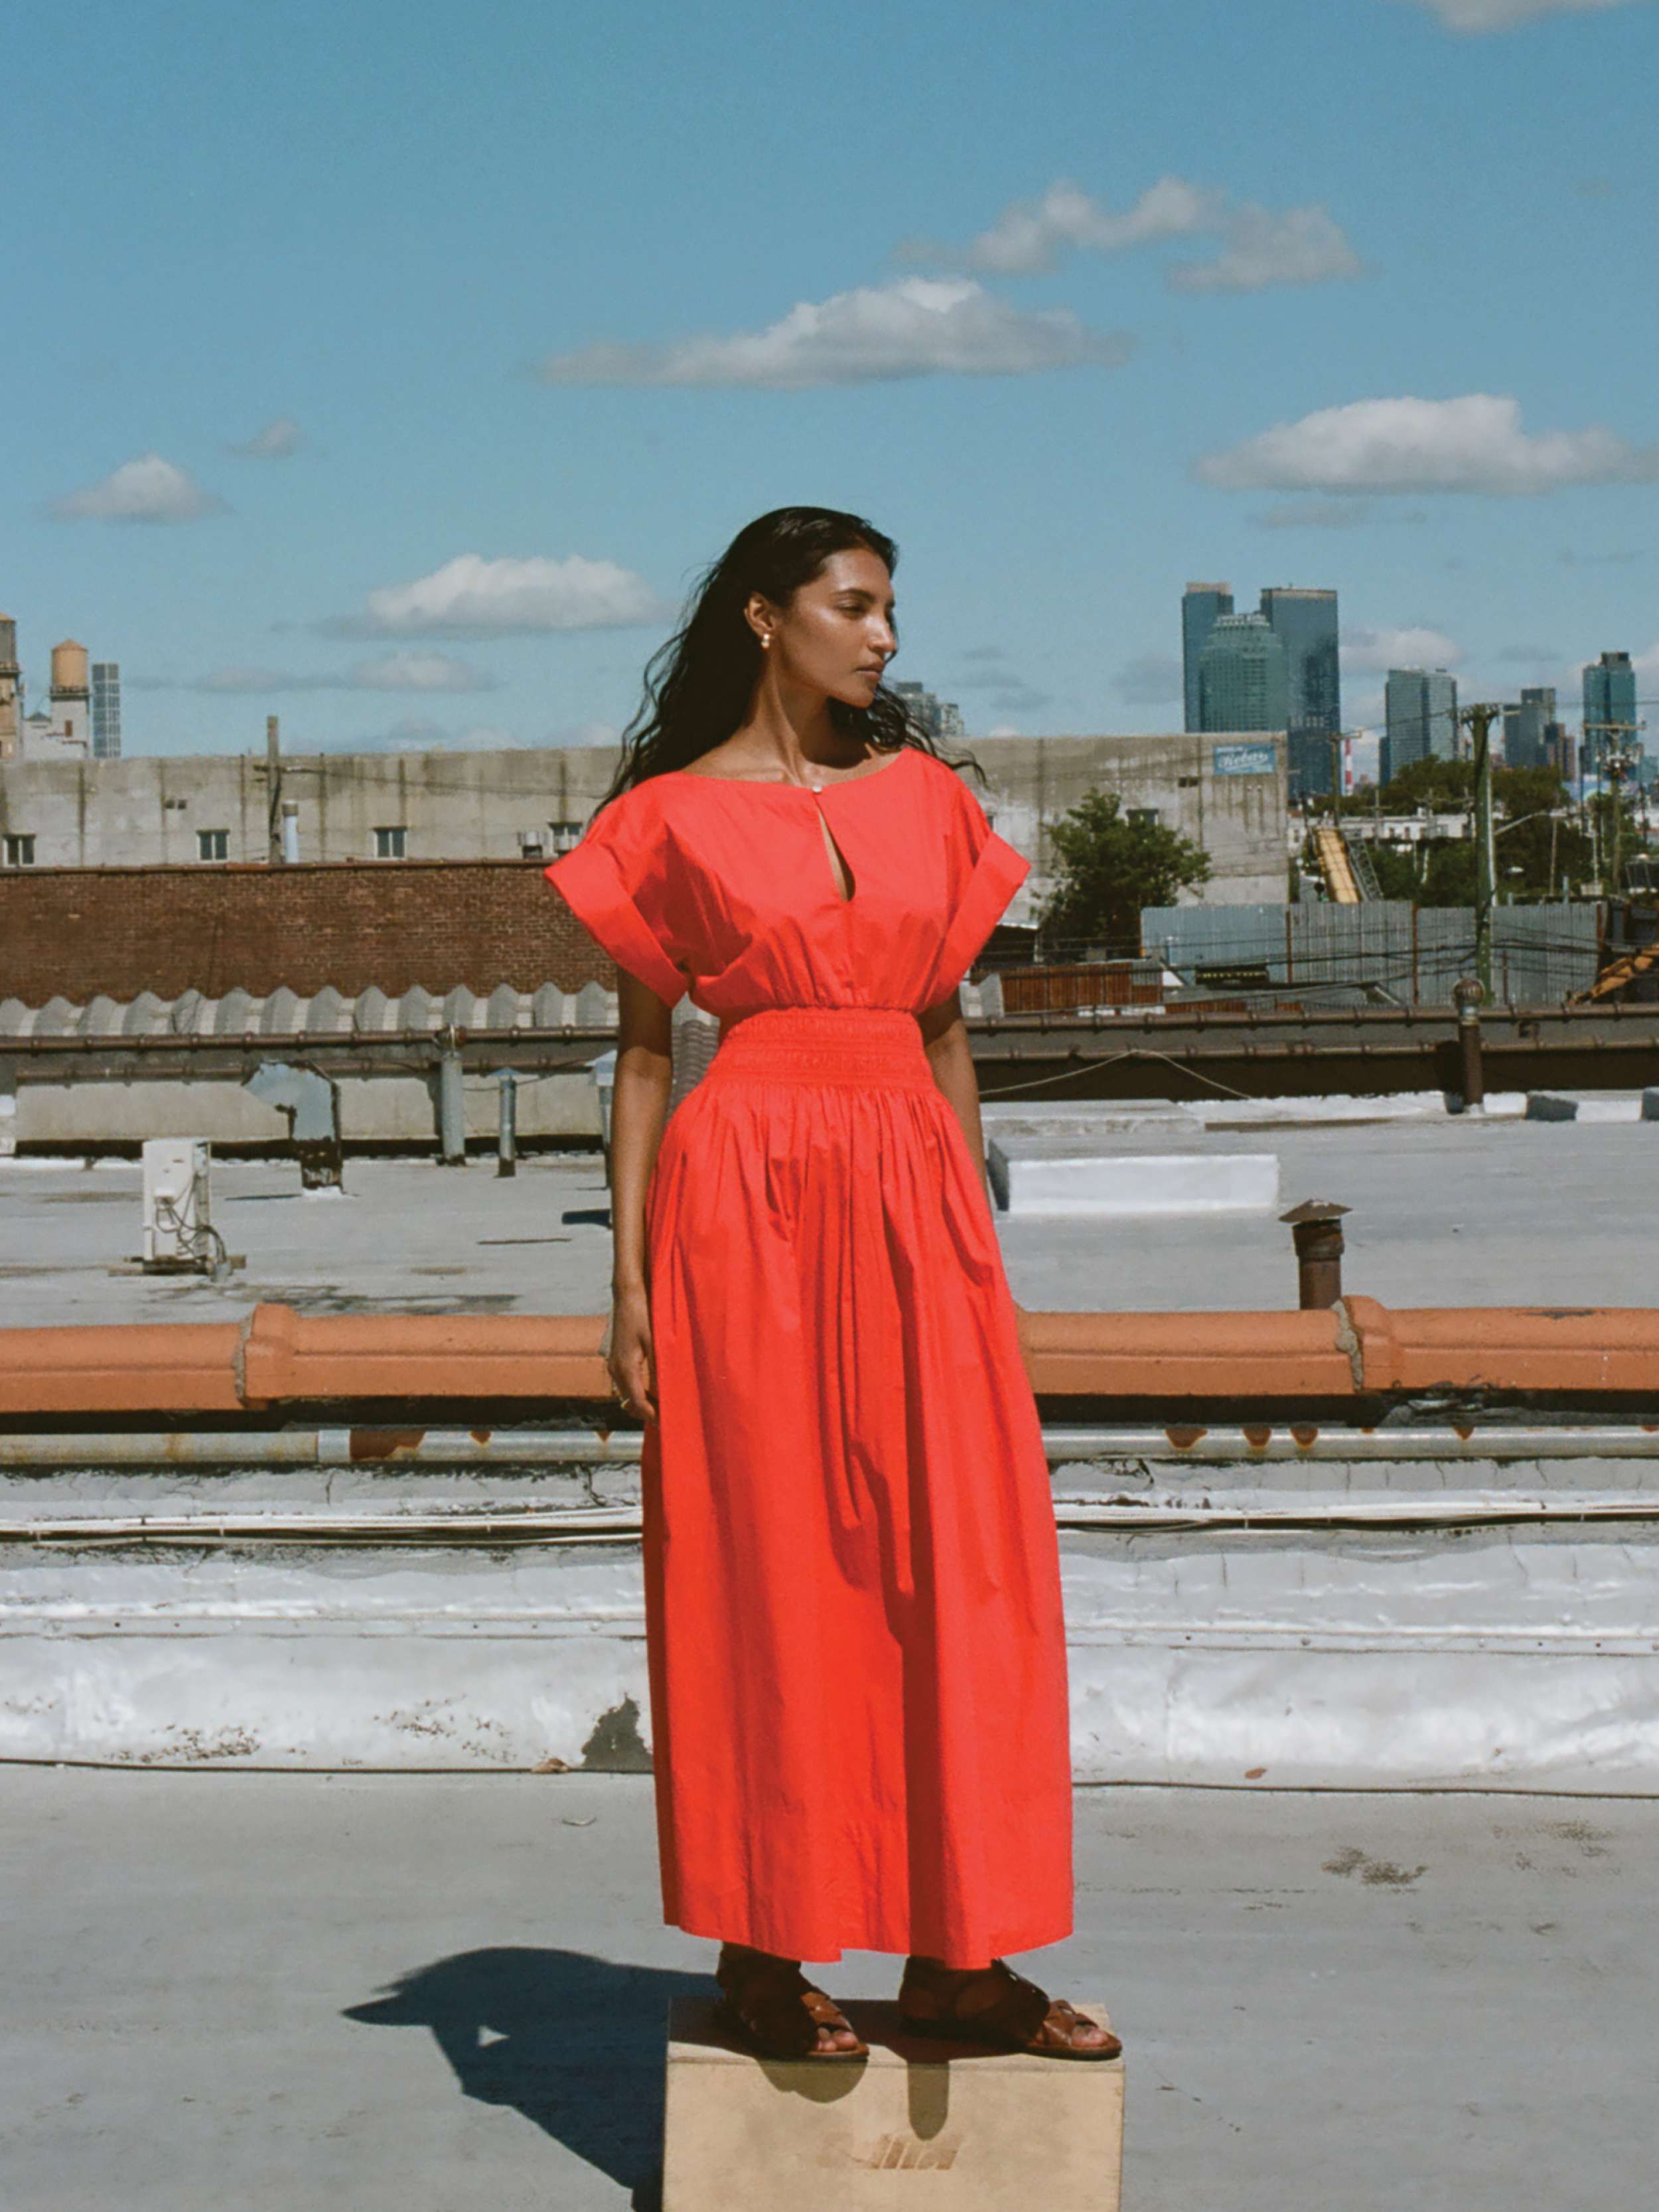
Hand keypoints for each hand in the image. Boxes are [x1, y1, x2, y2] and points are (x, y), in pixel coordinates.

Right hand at [608, 1283, 658, 1421]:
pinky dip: (640, 1392)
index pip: (638, 1403)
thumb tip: (667, 1393)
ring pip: (628, 1395)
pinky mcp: (617, 1359)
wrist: (627, 1295)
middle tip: (670, 1419)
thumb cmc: (643, 1314)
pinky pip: (627, 1384)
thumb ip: (660, 1368)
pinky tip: (655, 1390)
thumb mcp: (655, 1341)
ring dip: (644, 1403)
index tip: (669, 1424)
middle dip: (649, 1413)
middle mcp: (616, 1370)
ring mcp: (614, 1365)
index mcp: (625, 1368)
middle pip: (631, 1403)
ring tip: (665, 1407)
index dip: (653, 1416)